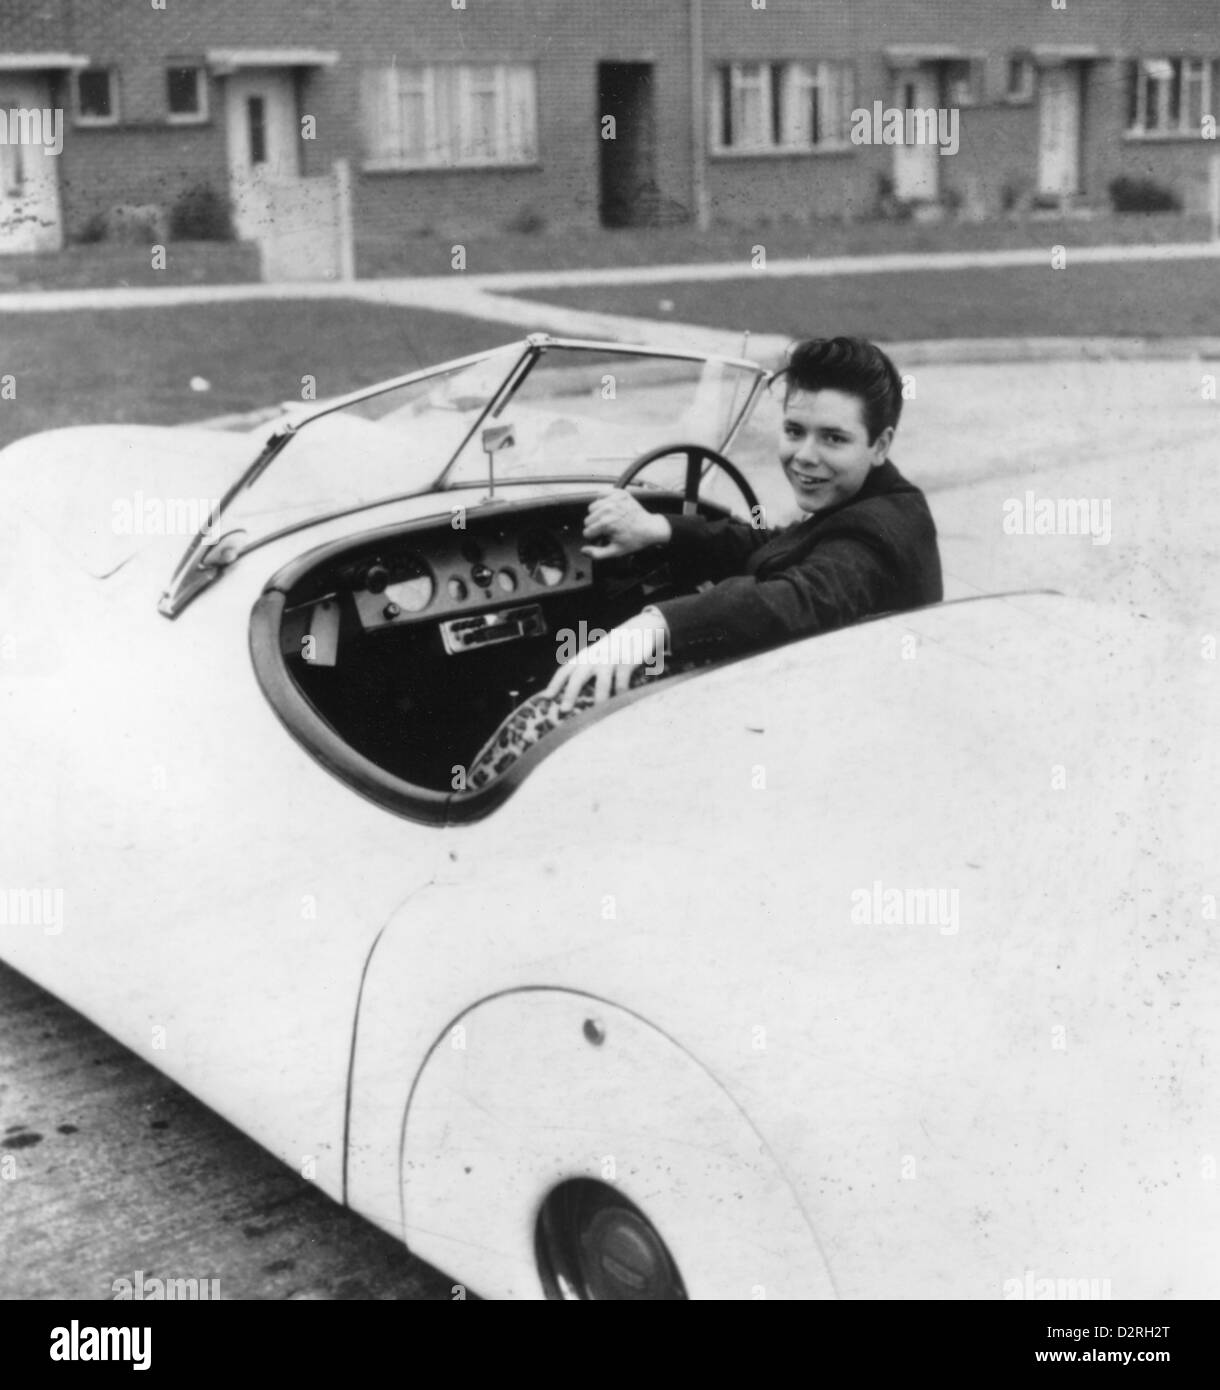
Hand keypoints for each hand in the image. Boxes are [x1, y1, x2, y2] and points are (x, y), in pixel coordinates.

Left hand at [545, 611, 668, 710]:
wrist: (640, 628)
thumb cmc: (614, 649)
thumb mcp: (596, 656)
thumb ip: (585, 671)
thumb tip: (569, 697)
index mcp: (584, 657)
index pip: (565, 670)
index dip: (554, 684)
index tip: (546, 698)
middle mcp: (594, 657)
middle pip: (578, 676)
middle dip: (570, 693)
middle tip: (564, 710)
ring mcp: (611, 659)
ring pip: (601, 681)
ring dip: (598, 697)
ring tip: (596, 713)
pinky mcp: (627, 661)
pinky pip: (622, 680)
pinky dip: (620, 692)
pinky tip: (620, 702)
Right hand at [582, 489, 671, 560]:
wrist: (650, 528)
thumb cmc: (635, 539)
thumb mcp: (616, 551)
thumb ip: (597, 554)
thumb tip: (584, 551)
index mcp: (607, 523)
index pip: (587, 531)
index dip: (594, 537)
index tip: (603, 538)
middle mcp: (609, 509)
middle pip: (588, 519)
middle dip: (595, 526)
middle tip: (608, 529)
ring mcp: (614, 499)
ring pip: (592, 507)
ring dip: (597, 514)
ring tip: (609, 519)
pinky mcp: (619, 493)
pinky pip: (600, 494)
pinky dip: (602, 501)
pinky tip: (609, 508)